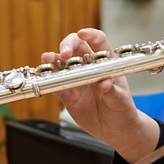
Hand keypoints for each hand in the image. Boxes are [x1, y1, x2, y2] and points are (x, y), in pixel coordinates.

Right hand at [42, 28, 160, 160]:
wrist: (114, 130)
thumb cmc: (123, 111)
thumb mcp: (121, 102)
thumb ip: (113, 93)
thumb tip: (105, 83)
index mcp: (106, 64)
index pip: (99, 42)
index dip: (90, 35)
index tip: (83, 34)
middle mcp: (90, 68)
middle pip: (76, 47)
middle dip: (68, 45)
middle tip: (64, 54)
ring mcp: (76, 79)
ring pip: (62, 63)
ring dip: (53, 59)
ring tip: (47, 60)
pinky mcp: (67, 94)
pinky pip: (54, 84)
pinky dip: (46, 79)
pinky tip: (40, 76)